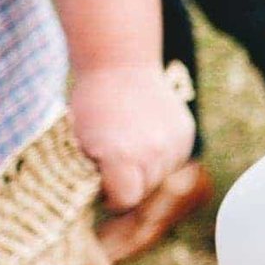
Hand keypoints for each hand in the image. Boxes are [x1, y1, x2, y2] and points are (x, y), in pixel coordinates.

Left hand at [69, 64, 194, 211]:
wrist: (118, 64)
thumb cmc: (90, 104)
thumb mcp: (79, 143)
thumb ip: (94, 175)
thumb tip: (102, 200)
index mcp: (122, 156)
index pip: (125, 200)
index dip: (111, 197)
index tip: (103, 186)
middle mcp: (153, 152)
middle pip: (146, 191)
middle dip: (130, 184)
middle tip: (113, 165)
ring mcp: (173, 142)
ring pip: (163, 177)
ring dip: (147, 171)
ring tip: (131, 148)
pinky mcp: (185, 133)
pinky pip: (176, 160)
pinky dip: (161, 156)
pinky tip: (147, 137)